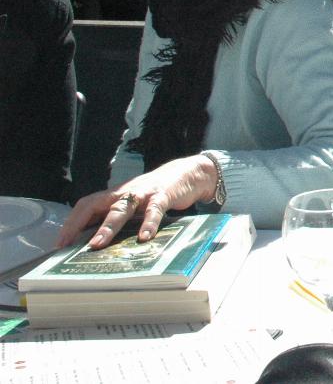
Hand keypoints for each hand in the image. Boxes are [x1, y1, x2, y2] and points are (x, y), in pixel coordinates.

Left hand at [57, 154, 218, 248]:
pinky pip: (154, 210)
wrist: (187, 173)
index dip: (71, 223)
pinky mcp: (162, 195)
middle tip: (68, 244)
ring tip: (98, 243)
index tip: (60, 243)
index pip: (86, 205)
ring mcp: (142, 193)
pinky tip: (145, 237)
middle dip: (79, 224)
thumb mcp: (133, 204)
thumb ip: (117, 216)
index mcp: (114, 195)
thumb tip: (94, 239)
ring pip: (121, 208)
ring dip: (108, 226)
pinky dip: (148, 223)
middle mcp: (124, 192)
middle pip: (96, 205)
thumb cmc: (155, 193)